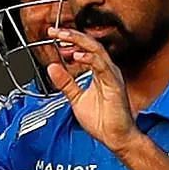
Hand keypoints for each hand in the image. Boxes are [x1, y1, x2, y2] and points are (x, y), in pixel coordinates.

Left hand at [46, 27, 139, 153]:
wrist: (115, 138)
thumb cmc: (103, 121)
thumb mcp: (76, 98)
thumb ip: (65, 83)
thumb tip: (52, 68)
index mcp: (99, 71)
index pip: (84, 49)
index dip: (69, 40)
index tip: (53, 35)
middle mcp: (107, 70)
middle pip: (90, 44)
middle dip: (72, 36)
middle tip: (55, 31)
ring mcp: (112, 76)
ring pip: (97, 50)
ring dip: (79, 42)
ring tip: (63, 37)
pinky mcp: (115, 85)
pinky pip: (103, 67)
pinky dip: (90, 59)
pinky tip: (77, 57)